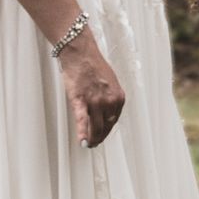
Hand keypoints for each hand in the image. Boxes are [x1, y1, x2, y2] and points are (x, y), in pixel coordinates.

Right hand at [58, 33, 124, 147]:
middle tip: (95, 143)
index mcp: (118, 97)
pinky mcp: (80, 100)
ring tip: (88, 145)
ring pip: (95, 127)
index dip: (107, 130)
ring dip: (92, 139)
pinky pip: (82, 120)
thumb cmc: (94, 65)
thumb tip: (106, 111)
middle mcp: (109, 101)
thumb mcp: (110, 82)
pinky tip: (82, 142)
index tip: (103, 134)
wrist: (81, 53)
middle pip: (106, 126)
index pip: (114, 120)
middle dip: (100, 136)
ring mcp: (95, 101)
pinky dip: (83, 133)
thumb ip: (110, 97)